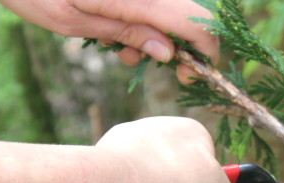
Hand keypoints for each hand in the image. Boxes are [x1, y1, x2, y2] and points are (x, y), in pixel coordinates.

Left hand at [0, 0, 216, 82]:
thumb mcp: (78, 20)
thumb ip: (128, 33)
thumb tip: (169, 53)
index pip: (196, 23)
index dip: (206, 52)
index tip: (192, 74)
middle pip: (192, 16)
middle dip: (185, 47)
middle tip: (169, 70)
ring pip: (173, 13)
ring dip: (160, 38)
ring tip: (126, 52)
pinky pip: (152, 7)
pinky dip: (145, 25)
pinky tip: (119, 35)